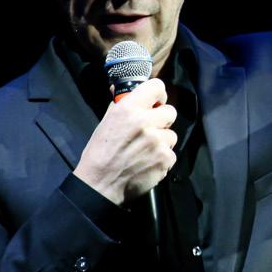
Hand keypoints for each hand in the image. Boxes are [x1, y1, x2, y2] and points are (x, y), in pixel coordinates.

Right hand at [73, 78, 177, 205]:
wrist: (100, 184)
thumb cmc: (99, 153)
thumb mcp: (106, 122)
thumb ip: (120, 105)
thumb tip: (123, 91)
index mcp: (128, 109)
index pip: (157, 87)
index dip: (157, 95)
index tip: (155, 103)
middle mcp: (146, 122)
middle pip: (171, 111)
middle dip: (162, 120)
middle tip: (151, 129)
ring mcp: (158, 141)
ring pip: (172, 134)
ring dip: (162, 141)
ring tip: (146, 150)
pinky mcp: (165, 158)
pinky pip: (171, 153)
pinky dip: (162, 158)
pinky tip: (148, 162)